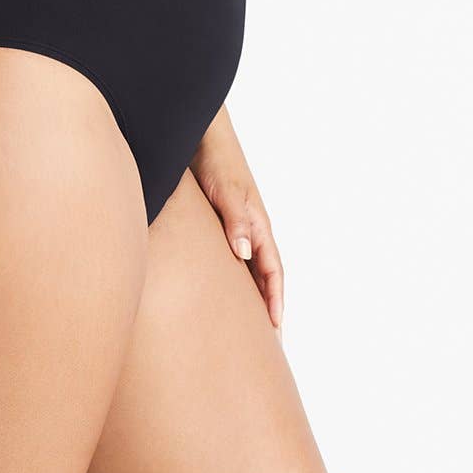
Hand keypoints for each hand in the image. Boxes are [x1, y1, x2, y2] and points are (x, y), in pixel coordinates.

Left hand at [190, 110, 284, 338]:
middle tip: (264, 343)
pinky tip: (212, 288)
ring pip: (245, 267)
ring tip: (241, 325)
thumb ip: (235, 217)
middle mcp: (248, 226)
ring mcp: (233, 223)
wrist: (197, 130)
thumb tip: (245, 253)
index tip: (275, 329)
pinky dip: (227, 275)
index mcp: (257, 222)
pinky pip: (226, 255)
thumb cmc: (213, 156)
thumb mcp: (225, 187)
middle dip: (265, 306)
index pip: (272, 269)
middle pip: (262, 274)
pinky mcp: (215, 219)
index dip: (275, 298)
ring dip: (247, 293)